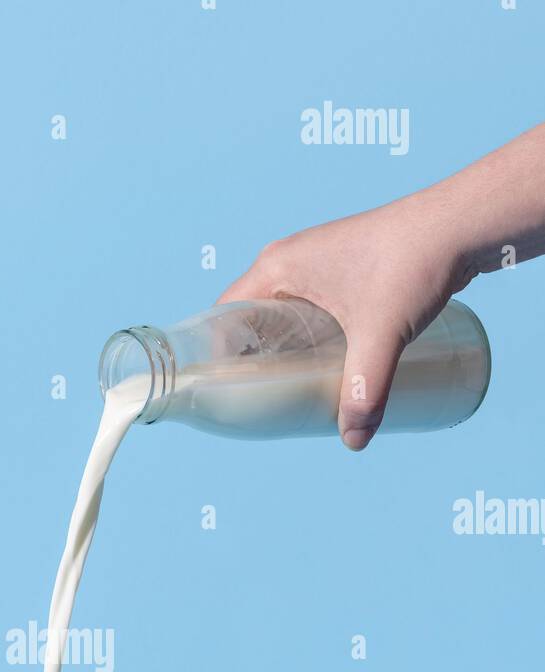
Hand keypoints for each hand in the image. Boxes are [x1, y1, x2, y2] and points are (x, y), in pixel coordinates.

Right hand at [218, 194, 472, 450]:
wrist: (461, 224)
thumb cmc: (413, 261)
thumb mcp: (381, 334)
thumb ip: (365, 390)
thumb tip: (354, 439)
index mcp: (276, 267)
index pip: (223, 317)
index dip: (219, 357)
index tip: (229, 393)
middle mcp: (288, 261)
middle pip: (250, 322)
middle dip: (254, 363)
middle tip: (266, 403)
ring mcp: (316, 265)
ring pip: (281, 318)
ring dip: (283, 352)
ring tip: (294, 393)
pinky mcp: (343, 271)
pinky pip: (308, 312)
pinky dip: (308, 340)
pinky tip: (324, 367)